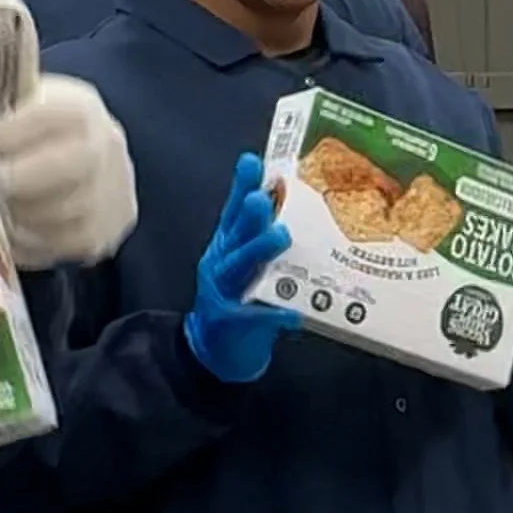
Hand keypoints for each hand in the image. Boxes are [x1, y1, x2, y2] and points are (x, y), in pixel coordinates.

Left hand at [0, 0, 137, 267]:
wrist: (86, 166)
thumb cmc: (40, 130)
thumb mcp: (25, 91)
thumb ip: (12, 52)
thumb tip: (0, 2)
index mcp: (83, 107)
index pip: (58, 116)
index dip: (16, 133)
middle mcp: (109, 149)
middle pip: (68, 169)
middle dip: (17, 178)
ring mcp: (113, 195)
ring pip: (63, 213)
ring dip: (20, 212)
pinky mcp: (106, 234)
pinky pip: (64, 245)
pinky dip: (31, 240)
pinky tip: (14, 225)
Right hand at [183, 155, 299, 383]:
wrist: (218, 351)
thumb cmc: (241, 300)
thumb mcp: (248, 262)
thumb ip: (261, 234)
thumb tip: (281, 199)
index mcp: (227, 246)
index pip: (234, 212)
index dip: (242, 186)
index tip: (254, 161)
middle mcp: (221, 264)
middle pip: (234, 236)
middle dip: (248, 216)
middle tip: (262, 198)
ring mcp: (222, 293)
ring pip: (238, 269)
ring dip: (258, 251)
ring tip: (279, 236)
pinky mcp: (231, 323)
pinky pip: (255, 317)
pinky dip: (275, 315)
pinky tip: (293, 314)